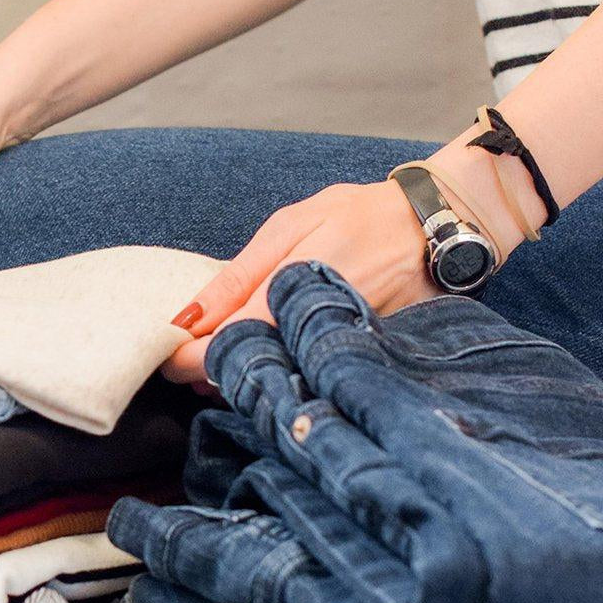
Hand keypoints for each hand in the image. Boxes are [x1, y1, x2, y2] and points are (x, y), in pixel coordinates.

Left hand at [160, 180, 441, 383]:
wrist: (436, 228)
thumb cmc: (359, 217)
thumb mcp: (289, 227)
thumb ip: (236, 277)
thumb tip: (187, 318)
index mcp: (284, 298)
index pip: (217, 351)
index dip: (183, 360)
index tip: (166, 354)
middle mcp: (309, 336)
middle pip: (241, 379)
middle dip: (207, 372)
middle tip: (193, 353)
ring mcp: (332, 355)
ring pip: (271, 385)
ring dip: (241, 375)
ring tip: (230, 348)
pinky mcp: (351, 364)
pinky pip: (302, 380)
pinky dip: (278, 372)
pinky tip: (270, 354)